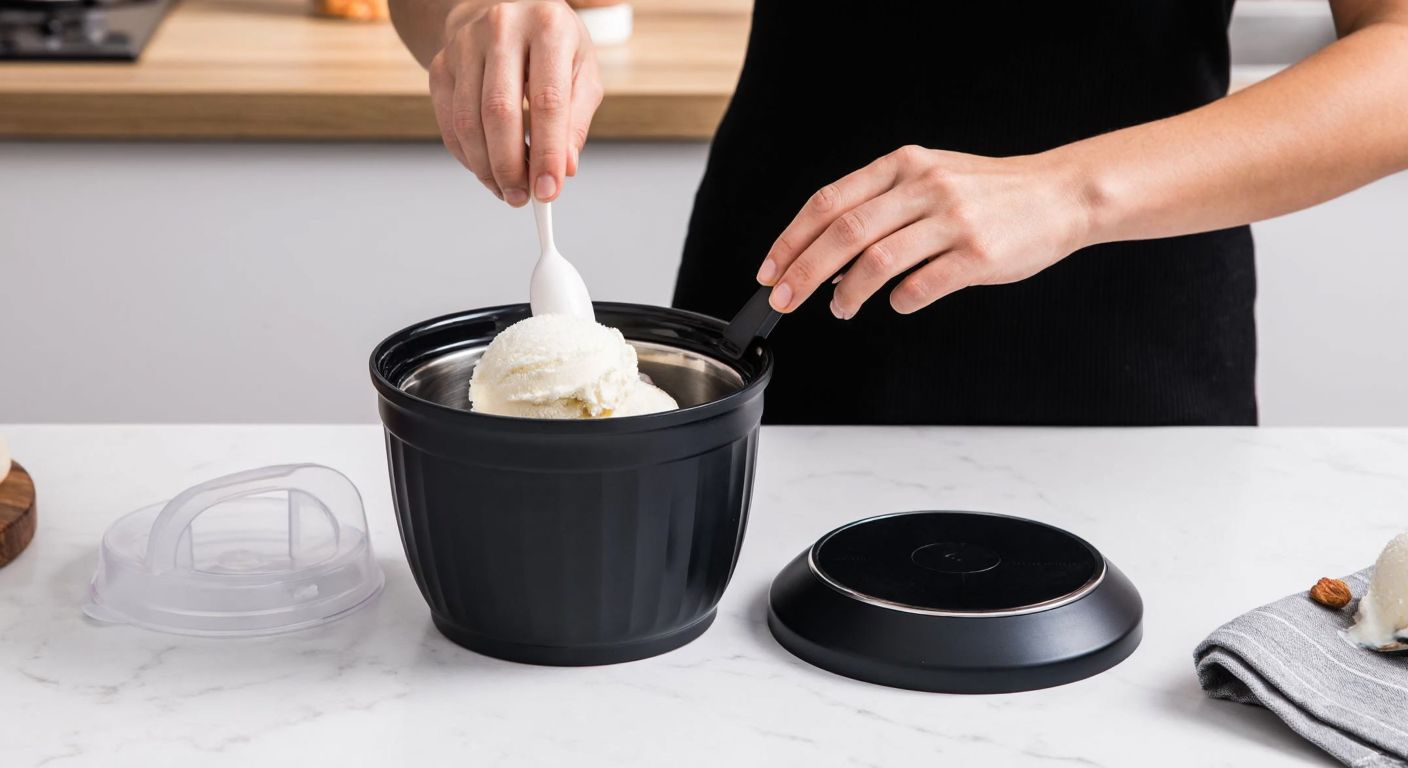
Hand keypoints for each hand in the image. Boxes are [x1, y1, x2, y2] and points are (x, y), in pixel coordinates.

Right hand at [429, 0, 602, 205]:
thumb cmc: (551, 44)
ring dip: (487, 167)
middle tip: (524, 197)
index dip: (547, 153)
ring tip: (508, 190)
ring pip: (469, 121)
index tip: (549, 190)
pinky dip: (468, 156)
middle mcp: (502, 28)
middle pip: (499, 112)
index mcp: (547, 26)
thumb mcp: (582, 72)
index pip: (548, 101)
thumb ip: (576, 120)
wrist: (503, 8)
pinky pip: (450, 123)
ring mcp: (465, 44)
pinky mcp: (442, 64)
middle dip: (511, 166)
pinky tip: (487, 170)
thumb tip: (564, 167)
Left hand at [756, 145, 1092, 316]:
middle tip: (783, 300)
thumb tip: (826, 253)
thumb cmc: (989, 194)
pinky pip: (922, 285)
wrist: (1059, 195)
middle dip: (803, 272)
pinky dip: (899, 300)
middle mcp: (924, 187)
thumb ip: (881, 205)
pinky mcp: (977, 254)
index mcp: (903, 165)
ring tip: (840, 309)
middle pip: (843, 233)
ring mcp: (952, 220)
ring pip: (876, 261)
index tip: (770, 270)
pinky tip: (897, 303)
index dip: (791, 239)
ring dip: (847, 293)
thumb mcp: (930, 177)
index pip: (829, 201)